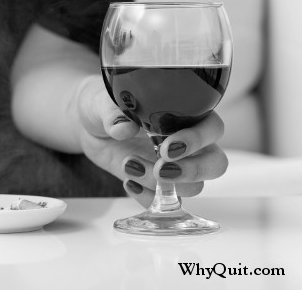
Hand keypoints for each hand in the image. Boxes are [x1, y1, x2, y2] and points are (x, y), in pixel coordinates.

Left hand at [76, 76, 227, 206]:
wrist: (91, 126)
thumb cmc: (105, 105)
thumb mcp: (103, 103)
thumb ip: (113, 113)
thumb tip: (123, 127)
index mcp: (186, 115)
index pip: (211, 128)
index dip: (197, 140)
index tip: (168, 148)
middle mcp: (188, 143)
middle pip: (215, 164)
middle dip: (192, 171)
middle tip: (160, 170)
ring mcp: (174, 166)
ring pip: (192, 187)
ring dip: (160, 184)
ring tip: (129, 165)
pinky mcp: (157, 185)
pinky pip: (166, 203)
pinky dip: (149, 199)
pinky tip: (128, 182)